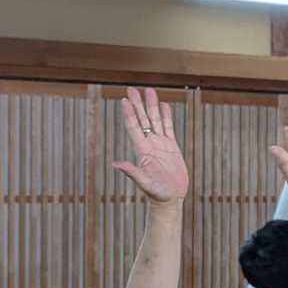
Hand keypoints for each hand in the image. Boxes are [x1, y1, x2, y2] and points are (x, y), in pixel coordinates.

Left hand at [110, 87, 188, 204]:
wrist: (170, 198)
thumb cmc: (157, 193)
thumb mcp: (144, 183)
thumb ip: (132, 172)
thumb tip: (115, 164)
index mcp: (143, 150)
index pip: (134, 127)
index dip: (129, 114)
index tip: (124, 100)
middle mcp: (150, 144)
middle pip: (143, 119)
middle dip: (138, 104)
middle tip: (132, 89)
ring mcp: (160, 144)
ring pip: (156, 120)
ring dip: (152, 105)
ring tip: (149, 90)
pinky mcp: (171, 147)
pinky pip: (169, 127)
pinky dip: (166, 116)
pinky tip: (164, 105)